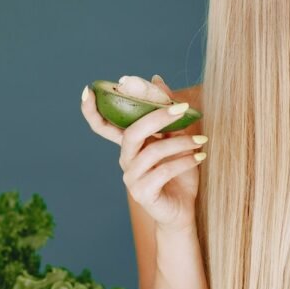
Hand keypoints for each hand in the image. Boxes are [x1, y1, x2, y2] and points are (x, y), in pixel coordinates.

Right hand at [80, 75, 205, 230]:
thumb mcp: (175, 139)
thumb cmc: (178, 173)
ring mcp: (131, 178)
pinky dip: (184, 161)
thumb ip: (166, 113)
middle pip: (132, 133)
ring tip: (202, 140)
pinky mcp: (142, 194)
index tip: (88, 90)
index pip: (103, 126)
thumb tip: (156, 78)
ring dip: (181, 143)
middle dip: (157, 117)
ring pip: (152, 152)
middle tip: (182, 108)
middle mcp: (125, 160)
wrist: (184, 210)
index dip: (91, 110)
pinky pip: (163, 172)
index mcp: (129, 145)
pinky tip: (200, 156)